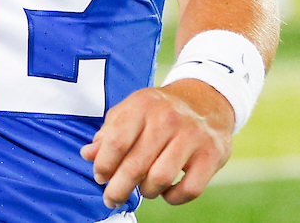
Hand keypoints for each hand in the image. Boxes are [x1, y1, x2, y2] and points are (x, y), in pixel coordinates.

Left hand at [80, 80, 233, 207]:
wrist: (205, 100)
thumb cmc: (159, 110)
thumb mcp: (131, 111)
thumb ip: (108, 133)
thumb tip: (88, 155)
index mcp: (142, 105)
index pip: (116, 142)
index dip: (103, 165)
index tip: (100, 177)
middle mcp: (167, 118)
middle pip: (135, 165)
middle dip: (118, 189)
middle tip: (112, 198)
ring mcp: (191, 136)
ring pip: (160, 178)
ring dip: (147, 191)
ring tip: (144, 189)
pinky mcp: (211, 154)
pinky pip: (189, 189)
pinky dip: (173, 197)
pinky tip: (166, 190)